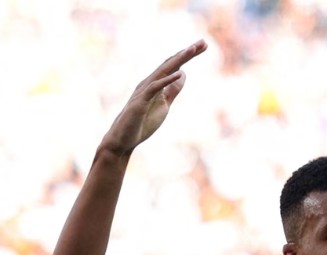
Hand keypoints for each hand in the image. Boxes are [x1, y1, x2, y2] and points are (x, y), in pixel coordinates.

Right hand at [101, 39, 207, 155]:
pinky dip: (167, 80)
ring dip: (178, 60)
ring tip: (192, 50)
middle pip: (170, 64)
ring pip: (163, 71)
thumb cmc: (142, 122)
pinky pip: (155, 88)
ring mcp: (144, 91)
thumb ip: (172, 90)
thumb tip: (183, 74)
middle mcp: (150, 82)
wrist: (123, 140)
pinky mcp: (141, 101)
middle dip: (187, 53)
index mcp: (156, 83)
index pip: (174, 65)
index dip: (188, 55)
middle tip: (202, 42)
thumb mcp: (164, 105)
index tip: (203, 46)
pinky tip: (180, 73)